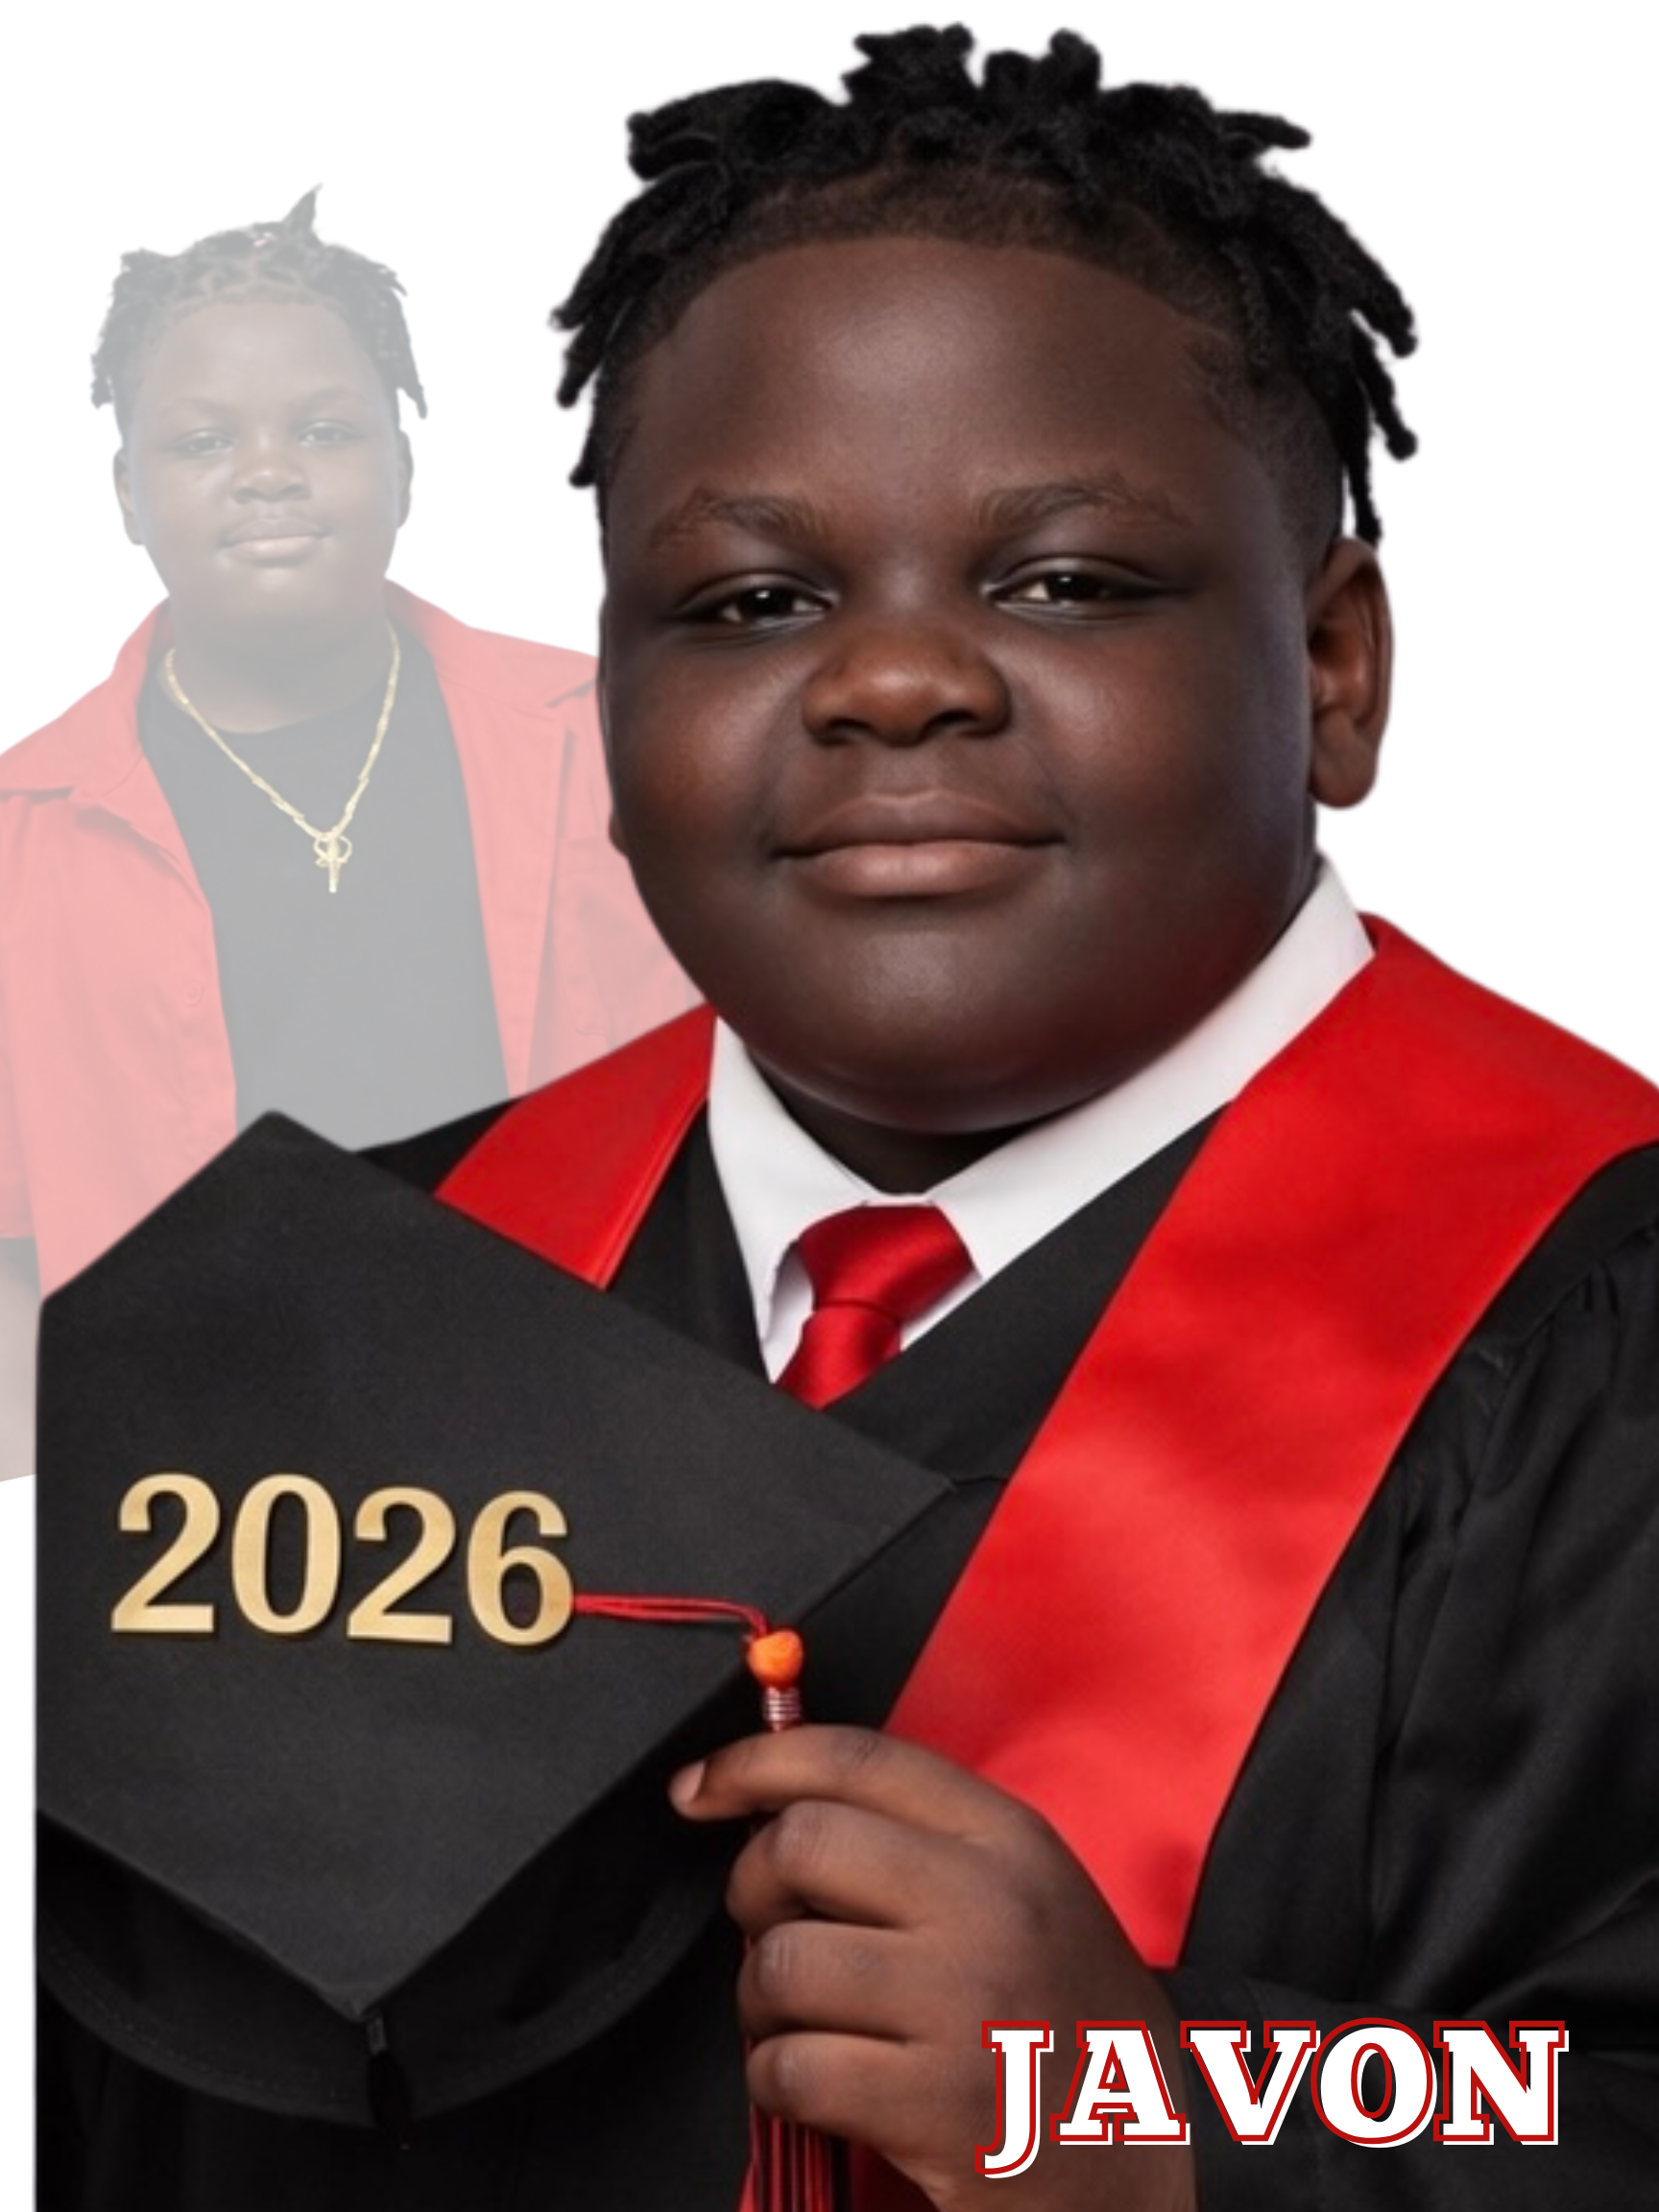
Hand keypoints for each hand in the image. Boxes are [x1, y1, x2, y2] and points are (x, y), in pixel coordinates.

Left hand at [671, 1725, 1195, 2211]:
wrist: (1161, 2147)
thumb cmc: (1065, 2014)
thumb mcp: (1023, 1887)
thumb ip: (918, 1836)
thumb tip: (773, 1800)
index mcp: (1008, 1837)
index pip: (856, 1758)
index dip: (755, 1761)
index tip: (699, 1787)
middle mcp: (989, 1904)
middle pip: (800, 1845)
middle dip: (751, 1887)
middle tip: (768, 1928)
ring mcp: (964, 2003)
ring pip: (780, 1963)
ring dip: (759, 2000)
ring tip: (801, 2019)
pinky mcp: (936, 2105)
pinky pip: (789, 2068)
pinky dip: (776, 2079)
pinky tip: (821, 2084)